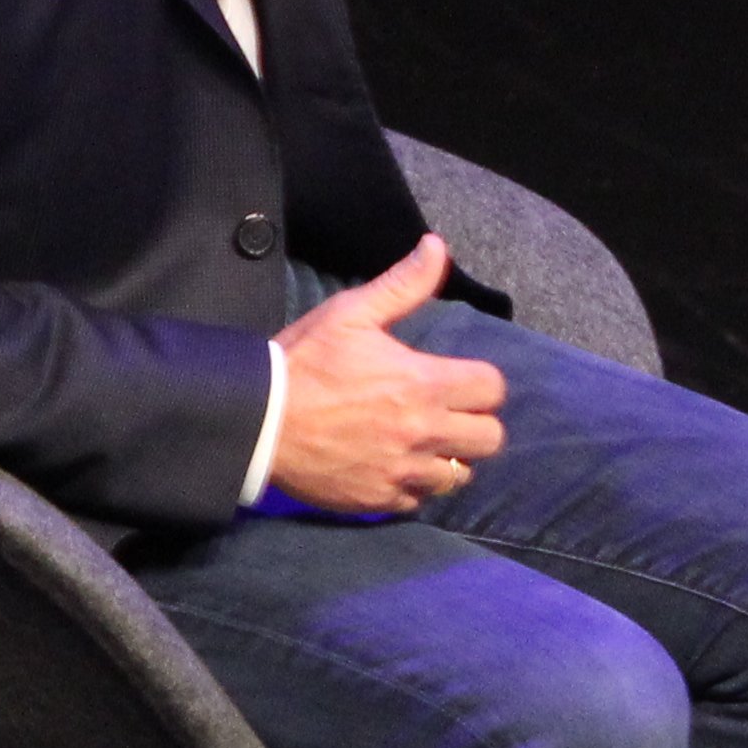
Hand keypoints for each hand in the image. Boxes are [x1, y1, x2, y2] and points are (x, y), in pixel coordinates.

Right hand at [267, 237, 507, 515]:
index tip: (456, 380)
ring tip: (421, 442)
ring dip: (447, 458)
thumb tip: (438, 246)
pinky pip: (419, 500)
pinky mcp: (379, 499)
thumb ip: (404, 284)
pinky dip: (413, 486)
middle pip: (490, 438)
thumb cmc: (303, 361)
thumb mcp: (351, 313)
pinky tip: (394, 466)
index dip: (479, 383)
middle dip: (474, 423)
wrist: (254, 420)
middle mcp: (423, 432)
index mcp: (424, 384)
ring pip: (460, 475)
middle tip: (446, 413)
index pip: (492, 389)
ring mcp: (403, 471)